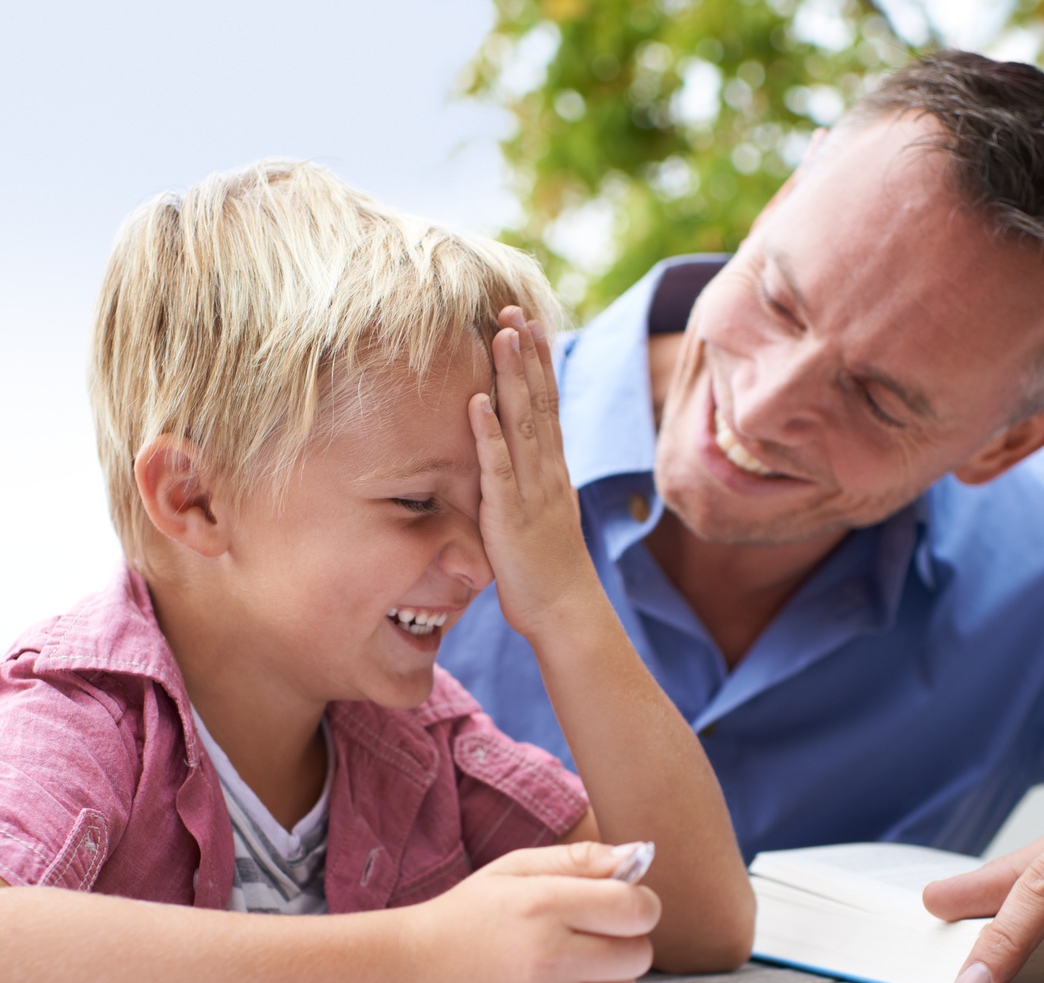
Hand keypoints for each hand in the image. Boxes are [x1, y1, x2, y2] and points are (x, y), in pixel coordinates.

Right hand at [401, 841, 660, 982]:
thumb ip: (580, 860)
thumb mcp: (515, 870)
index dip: (638, 902)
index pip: (637, 908)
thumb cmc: (469, 917)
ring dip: (608, 974)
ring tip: (566, 961)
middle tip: (591, 932)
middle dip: (626, 939)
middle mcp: (550, 958)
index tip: (619, 902)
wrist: (414, 978)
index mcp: (544, 906)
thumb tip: (639, 856)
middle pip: (640, 953)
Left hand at [468, 306, 603, 640]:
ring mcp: (531, 490)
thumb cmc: (549, 572)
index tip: (531, 324)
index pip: (549, 405)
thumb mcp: (542, 517)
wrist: (566, 611)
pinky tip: (477, 401)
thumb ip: (532, 486)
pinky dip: (487, 433)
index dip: (540, 363)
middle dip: (526, 354)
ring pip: (522, 423)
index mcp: (554, 471)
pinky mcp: (510, 514)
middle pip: (538, 402)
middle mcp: (547, 472)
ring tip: (501, 335)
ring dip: (511, 377)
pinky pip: (498, 467)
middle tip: (514, 309)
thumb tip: (520, 465)